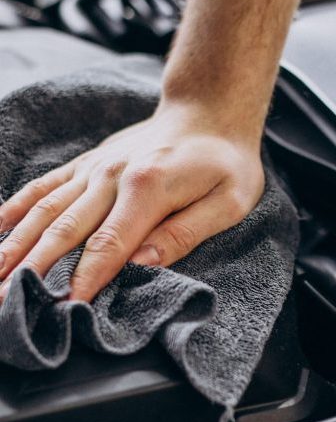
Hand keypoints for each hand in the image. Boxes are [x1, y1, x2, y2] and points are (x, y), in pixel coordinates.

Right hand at [0, 104, 264, 301]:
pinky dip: (17, 207)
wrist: (209, 111)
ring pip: (45, 210)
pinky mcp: (86, 164)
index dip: (85, 280)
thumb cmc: (225, 163)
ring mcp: (93, 168)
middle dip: (33, 270)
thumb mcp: (227, 201)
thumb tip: (142, 264)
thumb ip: (184, 232)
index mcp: (147, 188)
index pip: (109, 245)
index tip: (63, 309)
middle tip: (4, 301)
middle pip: (65, 230)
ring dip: (15, 245)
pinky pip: (45, 186)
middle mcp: (111, 175)